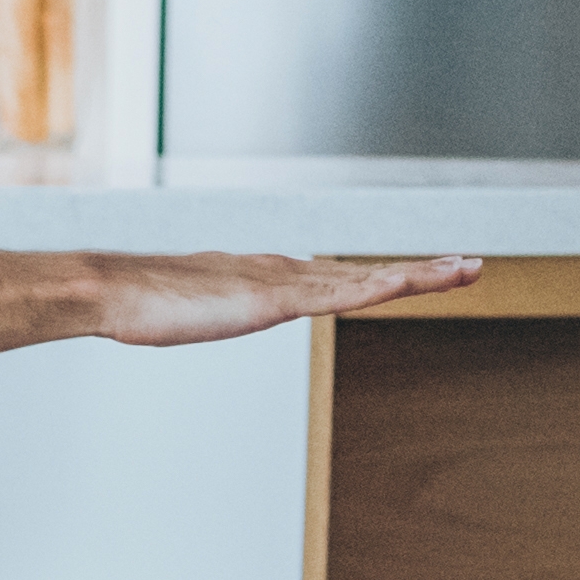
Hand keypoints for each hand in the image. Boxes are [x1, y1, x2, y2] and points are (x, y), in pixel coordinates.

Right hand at [91, 250, 489, 347]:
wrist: (110, 290)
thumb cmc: (134, 305)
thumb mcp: (182, 314)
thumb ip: (199, 308)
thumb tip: (189, 310)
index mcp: (264, 277)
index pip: (336, 278)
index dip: (380, 276)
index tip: (418, 273)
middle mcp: (283, 271)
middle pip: (364, 273)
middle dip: (420, 270)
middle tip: (469, 266)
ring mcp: (281, 282)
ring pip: (365, 279)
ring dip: (419, 273)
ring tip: (467, 269)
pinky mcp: (273, 298)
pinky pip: (340, 294)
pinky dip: (380, 286)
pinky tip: (409, 283)